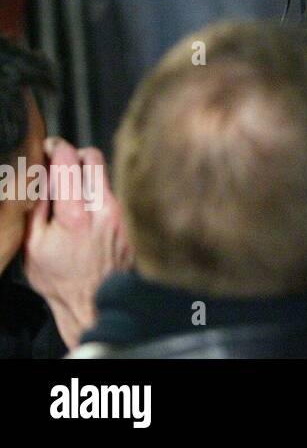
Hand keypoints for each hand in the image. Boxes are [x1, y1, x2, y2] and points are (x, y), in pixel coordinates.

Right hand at [24, 138, 131, 348]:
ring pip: (107, 173)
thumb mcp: (33, 245)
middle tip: (63, 163)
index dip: (55, 147)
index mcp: (74, 215)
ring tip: (75, 189)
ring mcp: (122, 213)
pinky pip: (116, 192)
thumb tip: (39, 173)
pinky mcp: (132, 218)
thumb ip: (36, 206)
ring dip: (90, 173)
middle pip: (94, 156)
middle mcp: (103, 209)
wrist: (95, 300)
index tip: (48, 147)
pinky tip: (90, 209)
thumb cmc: (60, 277)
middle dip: (75, 154)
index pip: (68, 161)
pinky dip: (102, 192)